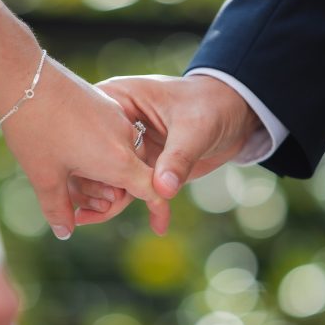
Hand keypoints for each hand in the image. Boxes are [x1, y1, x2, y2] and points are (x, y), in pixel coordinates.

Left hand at [0, 57, 169, 237]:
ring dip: (99, 175)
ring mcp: (116, 119)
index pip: (151, 191)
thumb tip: (65, 233)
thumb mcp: (44, 176)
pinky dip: (96, 153)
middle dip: (108, 195)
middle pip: (130, 178)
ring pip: (118, 158)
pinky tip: (66, 150)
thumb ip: (59, 210)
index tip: (160, 227)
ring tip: (65, 176)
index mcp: (118, 160)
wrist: (25, 74)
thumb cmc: (35, 128)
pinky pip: (110, 137)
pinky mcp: (105, 105)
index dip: (158, 211)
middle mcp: (124, 138)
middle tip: (76, 203)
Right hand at [73, 74, 260, 225]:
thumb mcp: (195, 128)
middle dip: (92, 185)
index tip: (99, 186)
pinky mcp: (143, 164)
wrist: (235, 114)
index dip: (89, 158)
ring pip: (108, 177)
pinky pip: (130, 188)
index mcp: (120, 99)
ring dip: (106, 201)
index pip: (92, 129)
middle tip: (95, 210)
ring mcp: (129, 145)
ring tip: (91, 220)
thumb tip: (162, 190)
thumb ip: (178, 158)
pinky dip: (133, 206)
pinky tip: (146, 225)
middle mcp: (117, 122)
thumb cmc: (212, 106)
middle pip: (92, 156)